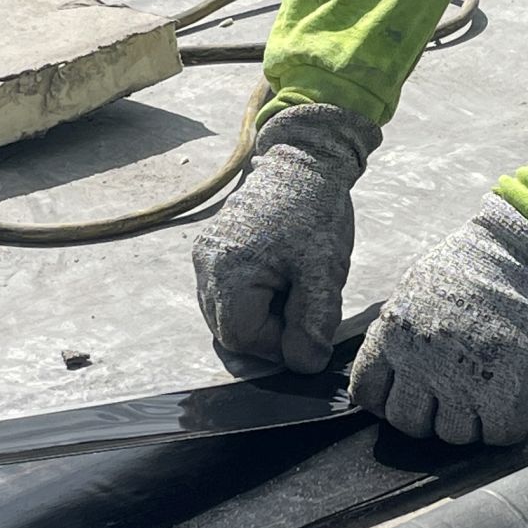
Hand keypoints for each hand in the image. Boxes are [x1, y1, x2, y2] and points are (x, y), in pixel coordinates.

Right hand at [194, 100, 378, 373]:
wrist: (303, 162)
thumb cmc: (314, 213)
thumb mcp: (323, 271)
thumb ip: (313, 322)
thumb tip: (303, 365)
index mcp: (228, 271)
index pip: (242, 338)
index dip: (278, 343)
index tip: (308, 321)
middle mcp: (205, 266)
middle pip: (229, 330)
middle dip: (268, 330)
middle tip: (302, 303)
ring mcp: (204, 257)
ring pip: (225, 314)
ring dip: (260, 315)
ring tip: (292, 286)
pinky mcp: (210, 249)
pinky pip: (224, 292)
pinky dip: (250, 297)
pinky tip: (278, 277)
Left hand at [350, 199, 527, 446]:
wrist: (522, 252)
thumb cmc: (472, 265)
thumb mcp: (414, 290)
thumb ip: (398, 332)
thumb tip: (392, 368)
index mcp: (393, 337)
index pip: (368, 393)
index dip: (387, 396)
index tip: (406, 389)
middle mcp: (420, 365)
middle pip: (408, 422)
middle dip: (427, 413)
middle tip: (449, 394)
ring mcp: (462, 382)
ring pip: (453, 435)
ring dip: (469, 420)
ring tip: (485, 392)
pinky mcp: (505, 392)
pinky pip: (499, 434)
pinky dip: (506, 425)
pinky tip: (511, 400)